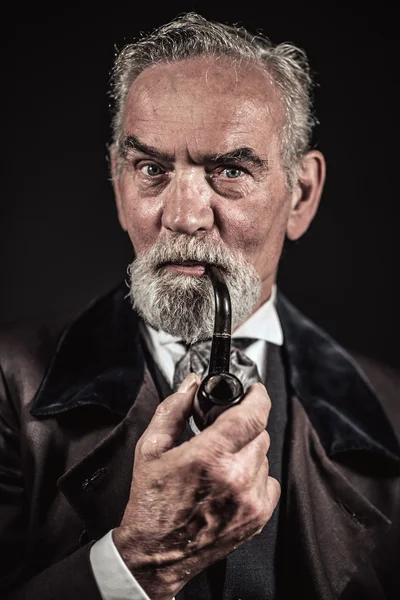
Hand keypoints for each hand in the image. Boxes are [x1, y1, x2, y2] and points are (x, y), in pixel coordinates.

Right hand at [113, 373, 279, 599]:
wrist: (156, 553)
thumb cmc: (152, 502)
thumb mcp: (151, 447)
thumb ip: (173, 409)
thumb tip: (191, 384)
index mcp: (209, 456)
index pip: (252, 414)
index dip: (257, 397)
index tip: (254, 392)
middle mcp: (236, 477)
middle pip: (260, 432)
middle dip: (243, 426)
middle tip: (222, 433)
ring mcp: (250, 499)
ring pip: (264, 456)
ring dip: (247, 452)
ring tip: (221, 463)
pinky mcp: (258, 517)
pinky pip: (270, 480)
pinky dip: (255, 476)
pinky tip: (232, 482)